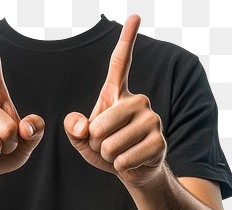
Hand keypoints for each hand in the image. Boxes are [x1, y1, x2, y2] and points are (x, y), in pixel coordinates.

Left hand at [63, 14, 166, 189]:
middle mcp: (138, 100)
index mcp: (118, 94)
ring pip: (110, 145)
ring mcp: (151, 119)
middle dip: (94, 143)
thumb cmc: (106, 150)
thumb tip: (81, 126)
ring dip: (107, 156)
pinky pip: (123, 159)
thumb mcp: (83, 139)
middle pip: (98, 125)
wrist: (132, 170)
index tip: (135, 16)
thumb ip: (73, 129)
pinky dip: (119, 166)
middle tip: (107, 144)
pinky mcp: (158, 141)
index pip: (121, 64)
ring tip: (118, 152)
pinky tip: (129, 161)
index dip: (126, 40)